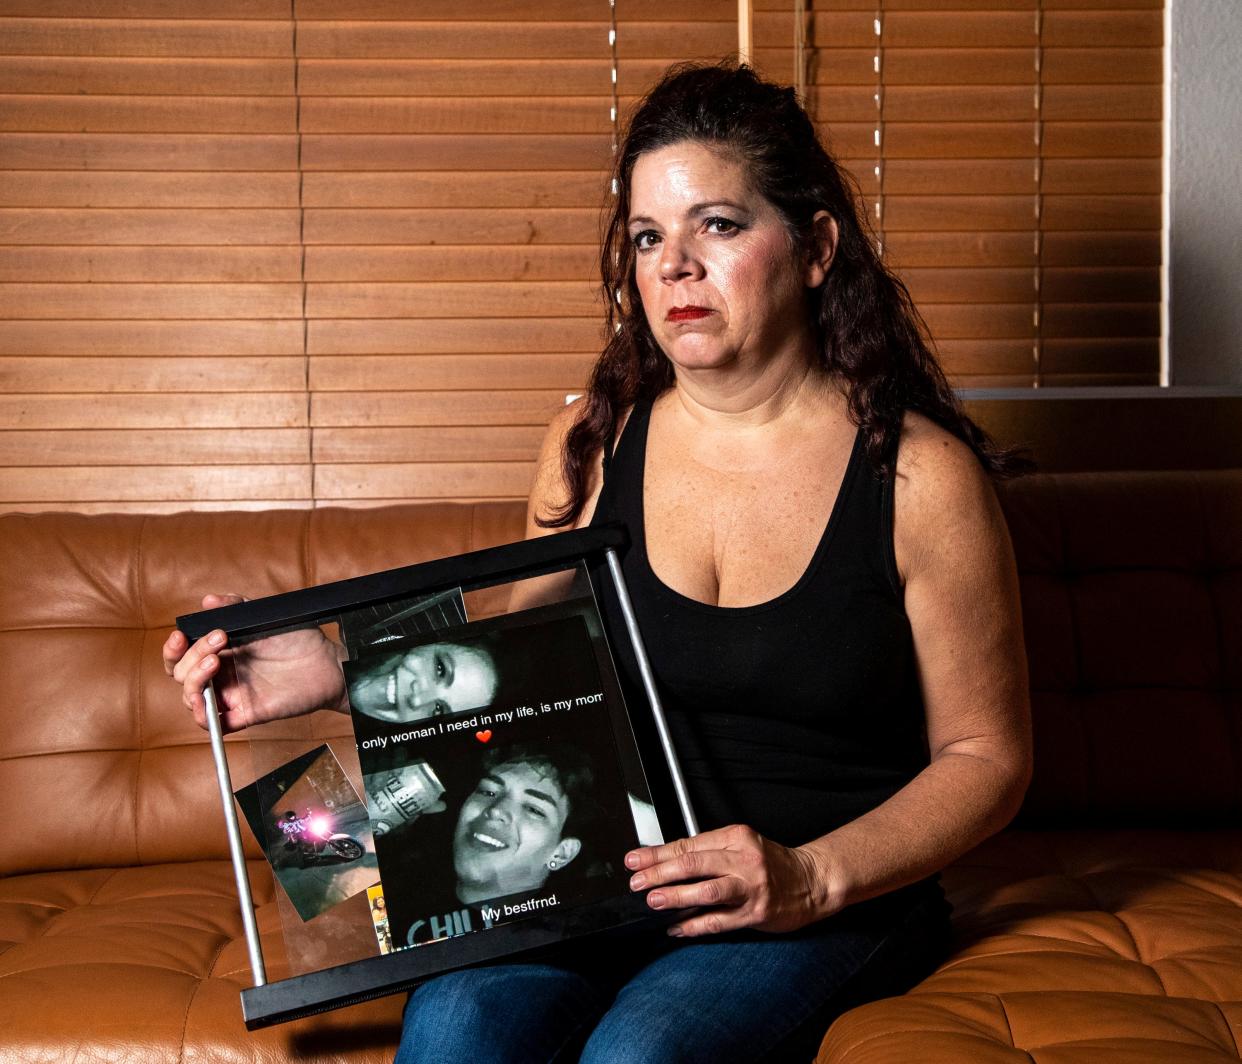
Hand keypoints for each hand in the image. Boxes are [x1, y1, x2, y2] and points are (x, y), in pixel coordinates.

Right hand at [162, 593, 347, 733]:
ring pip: (192, 697)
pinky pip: (214, 724)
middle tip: (219, 639)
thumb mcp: (266, 616)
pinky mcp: (246, 713)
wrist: (328, 663)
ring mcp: (233, 694)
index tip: (180, 635)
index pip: (184, 654)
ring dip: (193, 681)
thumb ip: (237, 607)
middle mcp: (223, 674)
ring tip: (214, 662)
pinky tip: (205, 700)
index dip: (175, 647)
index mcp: (222, 651)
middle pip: (183, 673)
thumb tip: (208, 601)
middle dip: (192, 655)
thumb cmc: (300, 639)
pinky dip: (202, 716)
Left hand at [624, 824, 828, 937]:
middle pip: (694, 863)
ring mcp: (751, 887)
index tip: (635, 859)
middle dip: (660, 872)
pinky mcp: (756, 912)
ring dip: (676, 896)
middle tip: (637, 881)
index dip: (658, 853)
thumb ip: (709, 850)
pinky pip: (719, 920)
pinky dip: (694, 925)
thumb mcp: (742, 845)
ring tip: (653, 901)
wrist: (812, 881)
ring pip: (707, 890)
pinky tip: (676, 928)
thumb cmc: (771, 863)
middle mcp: (743, 859)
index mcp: (736, 836)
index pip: (689, 844)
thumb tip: (664, 861)